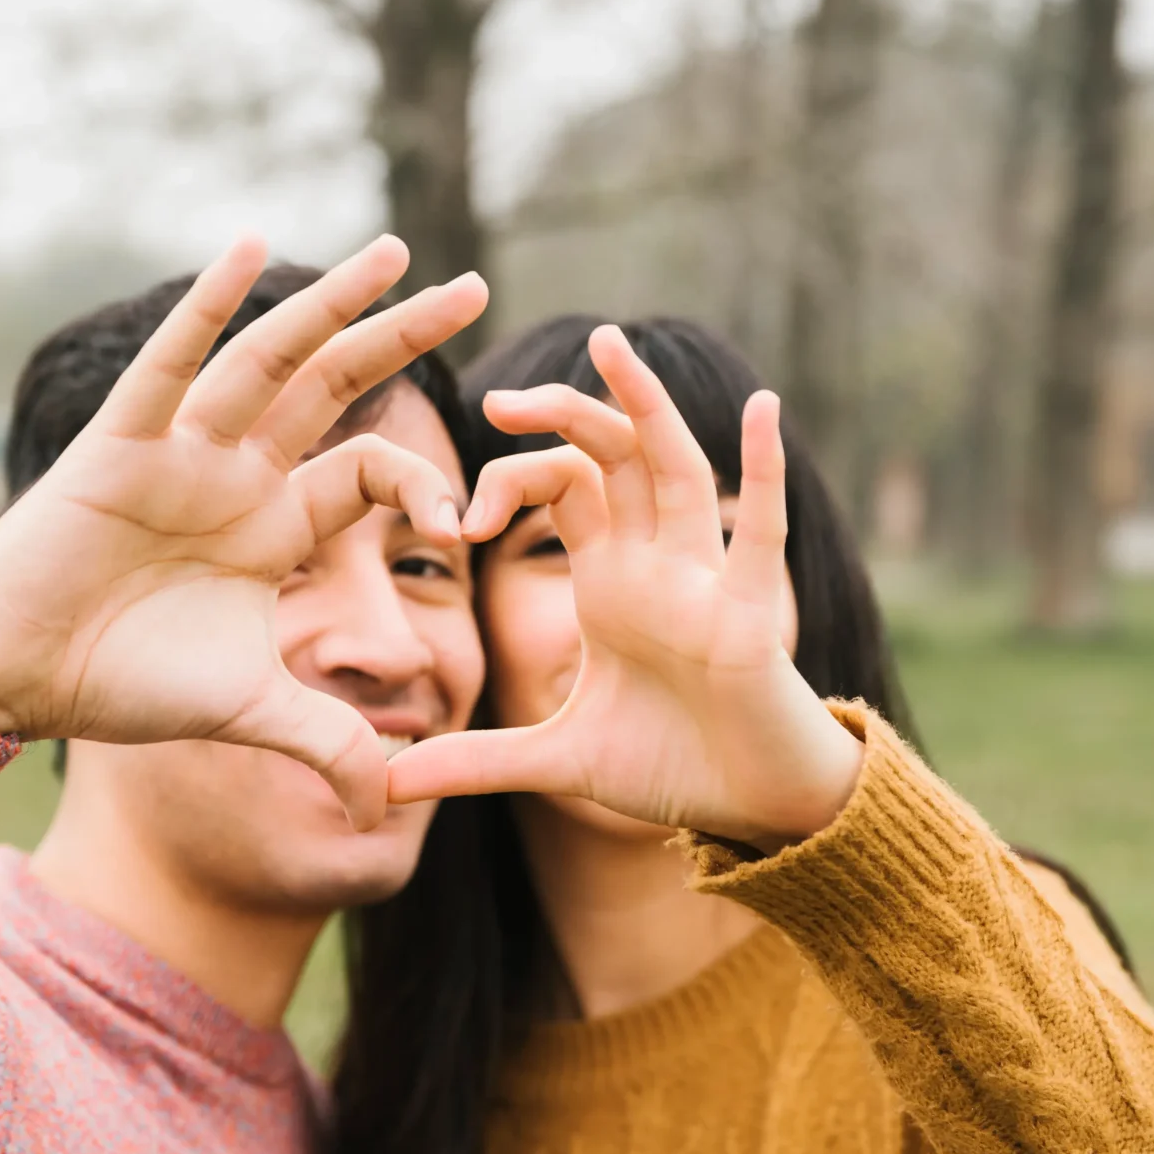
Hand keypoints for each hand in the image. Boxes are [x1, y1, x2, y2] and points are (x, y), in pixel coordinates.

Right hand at [0, 234, 487, 829]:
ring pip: (270, 360)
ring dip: (331, 303)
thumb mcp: (252, 711)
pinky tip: (252, 248)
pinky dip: (208, 308)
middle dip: (403, 335)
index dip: (424, 486)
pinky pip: (172, 365)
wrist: (17, 676)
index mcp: (275, 523)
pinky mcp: (123, 444)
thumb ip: (327, 741)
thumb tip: (388, 804)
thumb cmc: (123, 686)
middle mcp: (238, 473)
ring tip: (394, 251)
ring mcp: (183, 451)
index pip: (371, 470)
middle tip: (474, 284)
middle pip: (336, 386)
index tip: (461, 527)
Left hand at [387, 325, 863, 849]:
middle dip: (563, 413)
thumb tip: (389, 786)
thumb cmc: (672, 767)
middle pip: (612, 456)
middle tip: (498, 400)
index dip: (510, 477)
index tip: (460, 521)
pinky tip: (764, 407)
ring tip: (611, 344)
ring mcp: (705, 582)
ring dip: (646, 407)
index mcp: (612, 579)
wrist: (753, 809)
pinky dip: (764, 472)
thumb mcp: (558, 761)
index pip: (562, 485)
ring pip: (677, 470)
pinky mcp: (748, 617)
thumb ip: (477, 762)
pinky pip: (760, 533)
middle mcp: (658, 563)